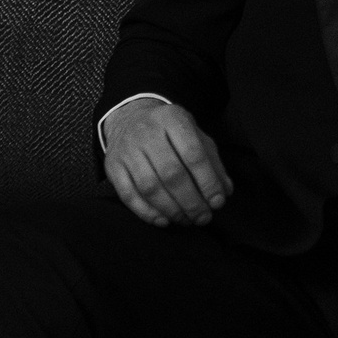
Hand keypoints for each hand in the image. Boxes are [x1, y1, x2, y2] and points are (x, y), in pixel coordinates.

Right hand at [103, 99, 234, 228]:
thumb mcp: (194, 135)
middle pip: (171, 173)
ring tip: (186, 220)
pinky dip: (147, 212)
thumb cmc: (169, 132)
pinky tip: (164, 220)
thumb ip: (212, 162)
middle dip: (191, 201)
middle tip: (203, 218)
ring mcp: (126, 149)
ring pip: (149, 187)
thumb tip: (224, 191)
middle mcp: (146, 131)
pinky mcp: (112, 166)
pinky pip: (128, 195)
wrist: (130, 117)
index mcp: (172, 119)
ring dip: (171, 209)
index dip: (207, 181)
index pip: (193, 154)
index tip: (217, 202)